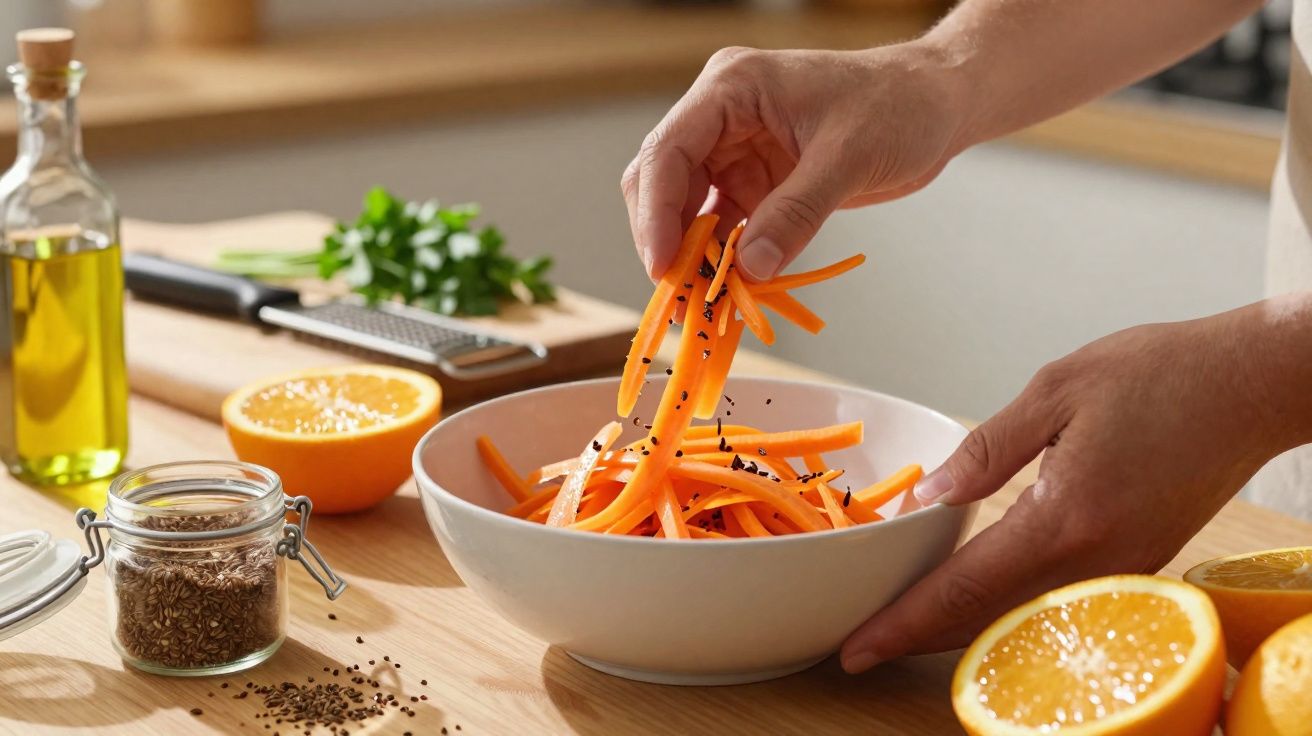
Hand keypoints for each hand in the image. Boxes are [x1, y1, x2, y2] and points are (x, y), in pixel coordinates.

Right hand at [621, 42, 969, 280]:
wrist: (937, 104)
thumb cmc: (899, 105)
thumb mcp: (848, 157)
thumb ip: (796, 212)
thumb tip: (749, 267)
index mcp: (731, 88)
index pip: (667, 152)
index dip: (655, 213)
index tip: (664, 266)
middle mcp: (722, 117)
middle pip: (662, 182)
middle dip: (666, 241)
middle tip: (680, 296)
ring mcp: (736, 150)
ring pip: (686, 210)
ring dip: (692, 257)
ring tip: (701, 304)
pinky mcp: (755, 180)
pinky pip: (722, 226)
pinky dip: (722, 260)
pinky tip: (728, 291)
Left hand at [839, 297, 1311, 672]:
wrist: (1253, 383)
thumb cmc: (1161, 373)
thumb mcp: (1055, 391)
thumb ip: (985, 451)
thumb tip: (928, 497)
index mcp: (1066, 517)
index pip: (965, 588)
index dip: (904, 623)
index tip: (857, 648)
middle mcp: (1097, 559)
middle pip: (990, 619)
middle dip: (921, 637)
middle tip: (862, 646)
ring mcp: (1125, 568)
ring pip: (1024, 617)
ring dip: (962, 626)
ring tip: (903, 624)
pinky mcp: (1141, 561)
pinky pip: (1059, 599)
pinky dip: (1007, 606)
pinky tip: (975, 596)